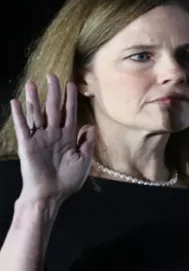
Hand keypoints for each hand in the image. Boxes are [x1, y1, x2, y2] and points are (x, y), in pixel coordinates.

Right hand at [11, 74, 95, 203]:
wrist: (51, 195)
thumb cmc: (68, 180)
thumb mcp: (84, 161)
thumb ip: (87, 143)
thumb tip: (91, 126)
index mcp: (68, 138)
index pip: (69, 114)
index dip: (70, 100)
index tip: (72, 84)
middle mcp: (53, 135)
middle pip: (53, 109)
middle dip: (53, 93)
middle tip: (53, 75)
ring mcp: (40, 138)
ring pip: (36, 115)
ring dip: (34, 99)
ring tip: (33, 83)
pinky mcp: (28, 145)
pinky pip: (23, 128)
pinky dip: (19, 115)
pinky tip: (15, 102)